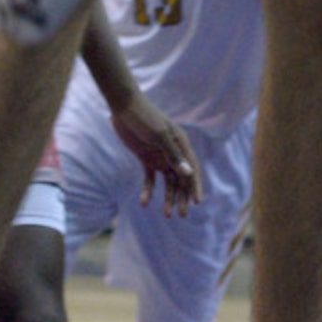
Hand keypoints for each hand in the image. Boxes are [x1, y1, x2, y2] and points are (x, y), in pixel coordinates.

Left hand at [110, 93, 203, 216]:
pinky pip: (150, 178)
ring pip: (168, 181)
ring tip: (167, 215)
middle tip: (182, 215)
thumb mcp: (160, 136)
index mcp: (181, 144)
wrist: (124, 107)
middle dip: (183, 196)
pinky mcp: (146, 158)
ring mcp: (160, 155)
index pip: (192, 168)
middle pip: (181, 178)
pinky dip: (148, 190)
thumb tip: (188, 174)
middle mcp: (173, 151)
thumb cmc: (145, 117)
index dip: (195, 185)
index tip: (197, 202)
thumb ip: (174, 155)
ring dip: (168, 197)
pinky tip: (144, 203)